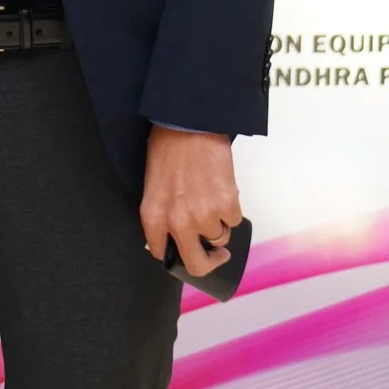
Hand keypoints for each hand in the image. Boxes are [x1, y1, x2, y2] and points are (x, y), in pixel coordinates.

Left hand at [140, 126, 241, 276]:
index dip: (176, 252)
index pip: (162, 253)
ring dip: (219, 223)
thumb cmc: (168, 147)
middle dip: (208, 262)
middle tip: (215, 254)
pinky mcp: (227, 206)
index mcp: (153, 216)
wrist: (190, 124)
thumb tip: (175, 234)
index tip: (184, 249)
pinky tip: (221, 188)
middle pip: (197, 264)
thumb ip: (162, 214)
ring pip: (219, 238)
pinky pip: (235, 220)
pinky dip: (231, 208)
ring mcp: (204, 216)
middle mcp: (178, 222)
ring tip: (211, 197)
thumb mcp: (153, 186)